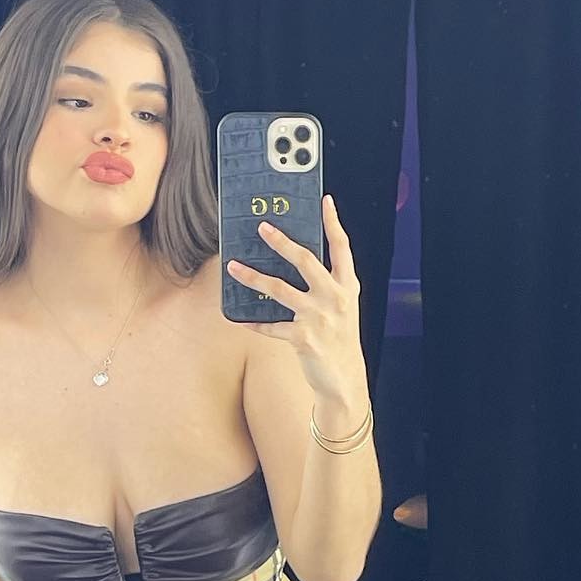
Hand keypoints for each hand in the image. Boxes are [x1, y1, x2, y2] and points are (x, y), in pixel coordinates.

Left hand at [226, 194, 368, 405]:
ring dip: (252, 277)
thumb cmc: (339, 337)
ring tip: (233, 267)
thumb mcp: (341, 307)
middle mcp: (336, 298)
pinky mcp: (303, 338)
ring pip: (278, 288)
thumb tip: (294, 258)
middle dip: (281, 241)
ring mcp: (319, 317)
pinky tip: (241, 318)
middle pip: (305, 260)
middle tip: (262, 227)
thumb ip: (326, 283)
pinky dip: (254, 322)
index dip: (333, 223)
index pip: (342, 248)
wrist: (344, 379)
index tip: (324, 201)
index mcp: (347, 286)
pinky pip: (271, 325)